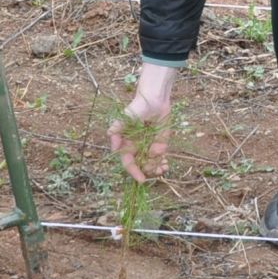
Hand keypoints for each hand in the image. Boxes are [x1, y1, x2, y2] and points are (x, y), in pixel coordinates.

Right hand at [108, 62, 176, 182]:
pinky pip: (160, 158)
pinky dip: (162, 163)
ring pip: (150, 164)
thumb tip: (111, 138)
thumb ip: (118, 127)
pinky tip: (166, 164)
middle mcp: (136, 148)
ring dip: (156, 169)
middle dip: (148, 171)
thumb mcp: (127, 116)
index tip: (141, 179)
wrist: (155, 99)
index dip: (133, 171)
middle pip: (141, 166)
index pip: (128, 162)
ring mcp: (148, 147)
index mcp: (126, 145)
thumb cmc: (138, 106)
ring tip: (163, 169)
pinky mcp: (159, 144)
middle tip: (157, 172)